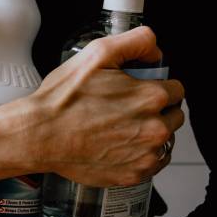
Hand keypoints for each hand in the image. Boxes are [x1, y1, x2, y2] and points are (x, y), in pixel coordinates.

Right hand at [0, 26, 184, 191]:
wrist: (39, 135)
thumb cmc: (63, 99)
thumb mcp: (97, 53)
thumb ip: (136, 41)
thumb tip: (156, 50)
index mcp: (151, 97)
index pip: (176, 89)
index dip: (156, 85)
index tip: (138, 90)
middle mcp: (155, 129)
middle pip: (174, 115)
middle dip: (156, 110)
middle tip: (125, 108)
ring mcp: (145, 155)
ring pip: (164, 141)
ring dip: (149, 133)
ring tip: (119, 128)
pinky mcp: (133, 175)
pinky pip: (152, 164)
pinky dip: (140, 155)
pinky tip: (118, 146)